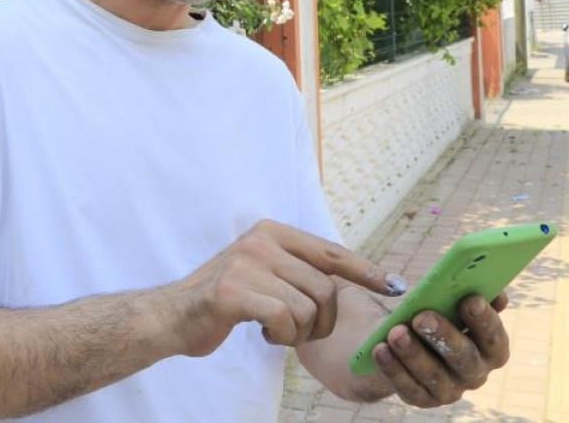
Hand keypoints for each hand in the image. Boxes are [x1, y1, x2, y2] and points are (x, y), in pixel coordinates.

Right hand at [160, 220, 407, 356]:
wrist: (173, 316)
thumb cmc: (226, 300)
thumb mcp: (263, 272)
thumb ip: (296, 267)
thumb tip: (346, 277)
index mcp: (272, 232)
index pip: (332, 251)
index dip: (367, 270)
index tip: (395, 286)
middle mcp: (261, 241)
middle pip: (325, 288)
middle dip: (323, 322)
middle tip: (302, 333)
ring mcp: (246, 264)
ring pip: (308, 307)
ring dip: (300, 332)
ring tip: (278, 332)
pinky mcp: (233, 291)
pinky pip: (284, 319)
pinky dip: (282, 336)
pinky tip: (264, 335)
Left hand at [373, 292, 510, 406]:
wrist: (400, 339)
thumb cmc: (432, 313)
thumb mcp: (447, 300)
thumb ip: (466, 292)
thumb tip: (486, 287)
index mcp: (490, 348)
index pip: (494, 338)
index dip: (485, 320)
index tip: (469, 299)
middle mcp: (474, 373)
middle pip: (465, 359)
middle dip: (444, 337)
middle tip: (422, 317)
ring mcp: (449, 390)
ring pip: (434, 375)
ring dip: (413, 353)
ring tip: (395, 332)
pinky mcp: (422, 398)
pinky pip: (408, 386)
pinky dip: (393, 368)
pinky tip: (380, 349)